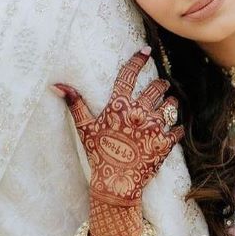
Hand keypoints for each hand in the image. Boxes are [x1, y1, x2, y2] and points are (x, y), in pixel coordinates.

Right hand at [54, 48, 182, 207]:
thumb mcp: (85, 129)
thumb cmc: (99, 155)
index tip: (147, 51)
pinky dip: (174, 128)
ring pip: (170, 105)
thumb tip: (57, 85)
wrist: (116, 184)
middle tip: (161, 86)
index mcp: (119, 106)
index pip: (129, 75)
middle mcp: (138, 112)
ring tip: (167, 104)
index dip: (138, 59)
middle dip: (160, 85)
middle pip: (157, 88)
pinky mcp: (165, 142)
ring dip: (170, 103)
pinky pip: (176, 128)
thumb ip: (75, 104)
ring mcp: (153, 127)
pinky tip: (170, 130)